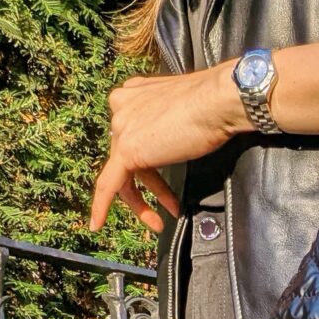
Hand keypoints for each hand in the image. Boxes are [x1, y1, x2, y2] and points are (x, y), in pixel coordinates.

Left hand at [89, 62, 247, 232]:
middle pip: (126, 155)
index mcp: (134, 94)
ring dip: (139, 202)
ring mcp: (122, 127)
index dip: (147, 160)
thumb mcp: (184, 111)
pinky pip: (108, 185)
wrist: (220, 101)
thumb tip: (177, 141)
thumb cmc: (215, 105)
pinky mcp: (127, 150)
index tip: (160, 178)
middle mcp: (122, 106)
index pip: (131, 133)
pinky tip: (97, 224)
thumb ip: (169, 123)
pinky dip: (101, 207)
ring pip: (121, 172)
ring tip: (157, 221)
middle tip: (167, 204)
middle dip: (149, 185)